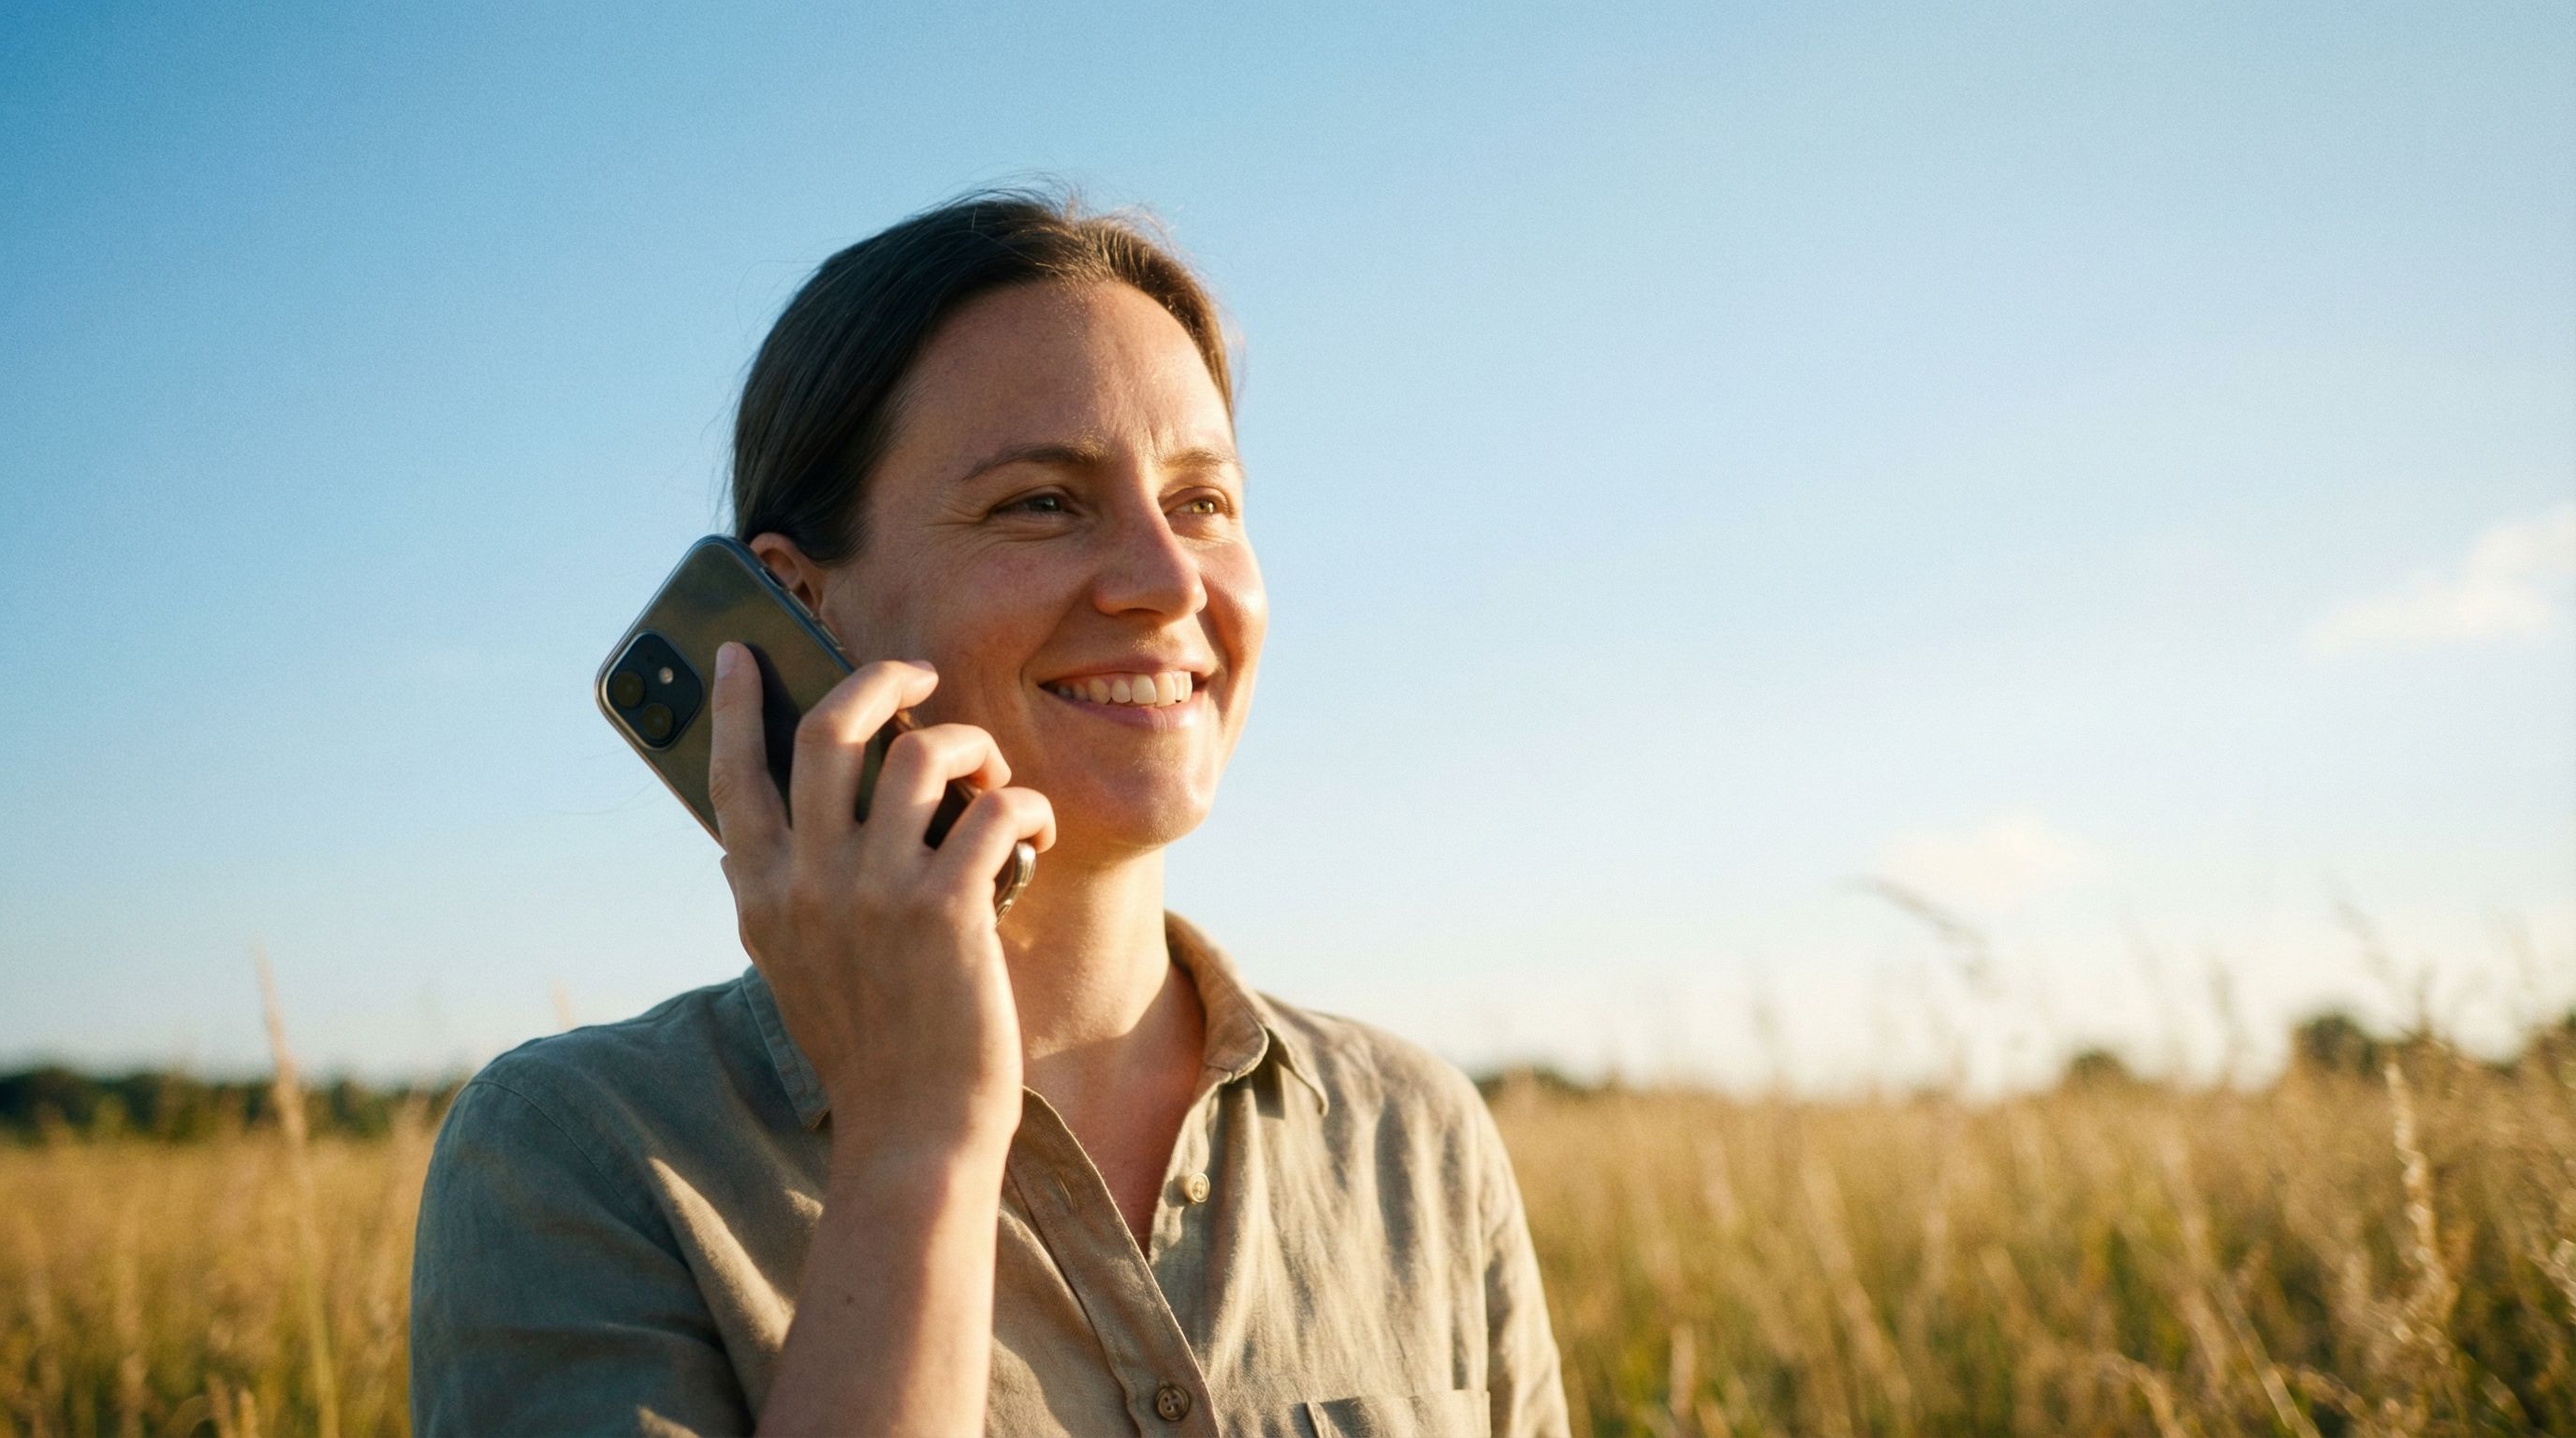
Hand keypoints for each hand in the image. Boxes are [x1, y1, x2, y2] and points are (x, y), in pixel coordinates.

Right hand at [706, 642, 1054, 1161]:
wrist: (912, 1133)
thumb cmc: (868, 1047)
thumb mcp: (793, 969)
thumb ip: (776, 897)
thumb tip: (754, 833)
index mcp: (762, 895)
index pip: (733, 776)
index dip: (731, 704)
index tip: (739, 652)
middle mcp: (808, 883)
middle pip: (828, 730)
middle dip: (879, 680)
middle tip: (916, 676)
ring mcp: (876, 893)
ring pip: (921, 755)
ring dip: (970, 746)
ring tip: (991, 774)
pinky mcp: (947, 910)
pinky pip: (996, 810)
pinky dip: (1026, 807)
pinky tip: (1035, 830)